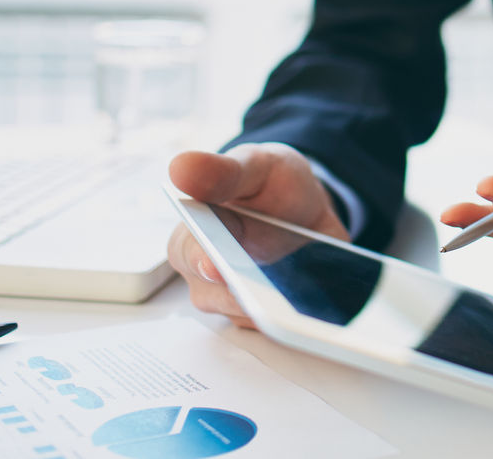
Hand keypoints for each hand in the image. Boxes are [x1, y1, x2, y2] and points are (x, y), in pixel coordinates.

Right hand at [166, 144, 348, 327]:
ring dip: (270, 309)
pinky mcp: (267, 314)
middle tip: (263, 292)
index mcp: (193, 232)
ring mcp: (236, 297)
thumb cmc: (271, 183)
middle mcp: (206, 272)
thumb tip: (179, 167)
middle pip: (213, 295)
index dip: (199, 260)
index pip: (186, 252)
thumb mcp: (256, 165)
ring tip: (298, 296)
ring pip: (246, 316)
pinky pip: (276, 327)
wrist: (310, 205)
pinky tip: (313, 305)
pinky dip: (294, 317)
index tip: (216, 266)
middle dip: (238, 294)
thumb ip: (223, 170)